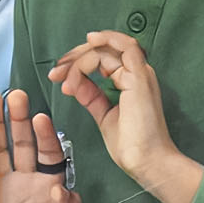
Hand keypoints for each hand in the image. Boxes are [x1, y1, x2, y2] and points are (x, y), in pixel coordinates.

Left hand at [55, 28, 201, 202]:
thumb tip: (75, 83)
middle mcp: (138, 74)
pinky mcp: (139, 79)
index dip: (78, 63)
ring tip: (64, 71)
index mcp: (131, 82)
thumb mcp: (104, 115)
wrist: (147, 162)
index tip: (58, 77)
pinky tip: (89, 43)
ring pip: (108, 48)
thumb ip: (92, 96)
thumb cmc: (133, 145)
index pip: (103, 59)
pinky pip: (125, 47)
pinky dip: (106, 41)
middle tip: (56, 72)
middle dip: (75, 57)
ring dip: (82, 55)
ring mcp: (140, 75)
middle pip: (104, 49)